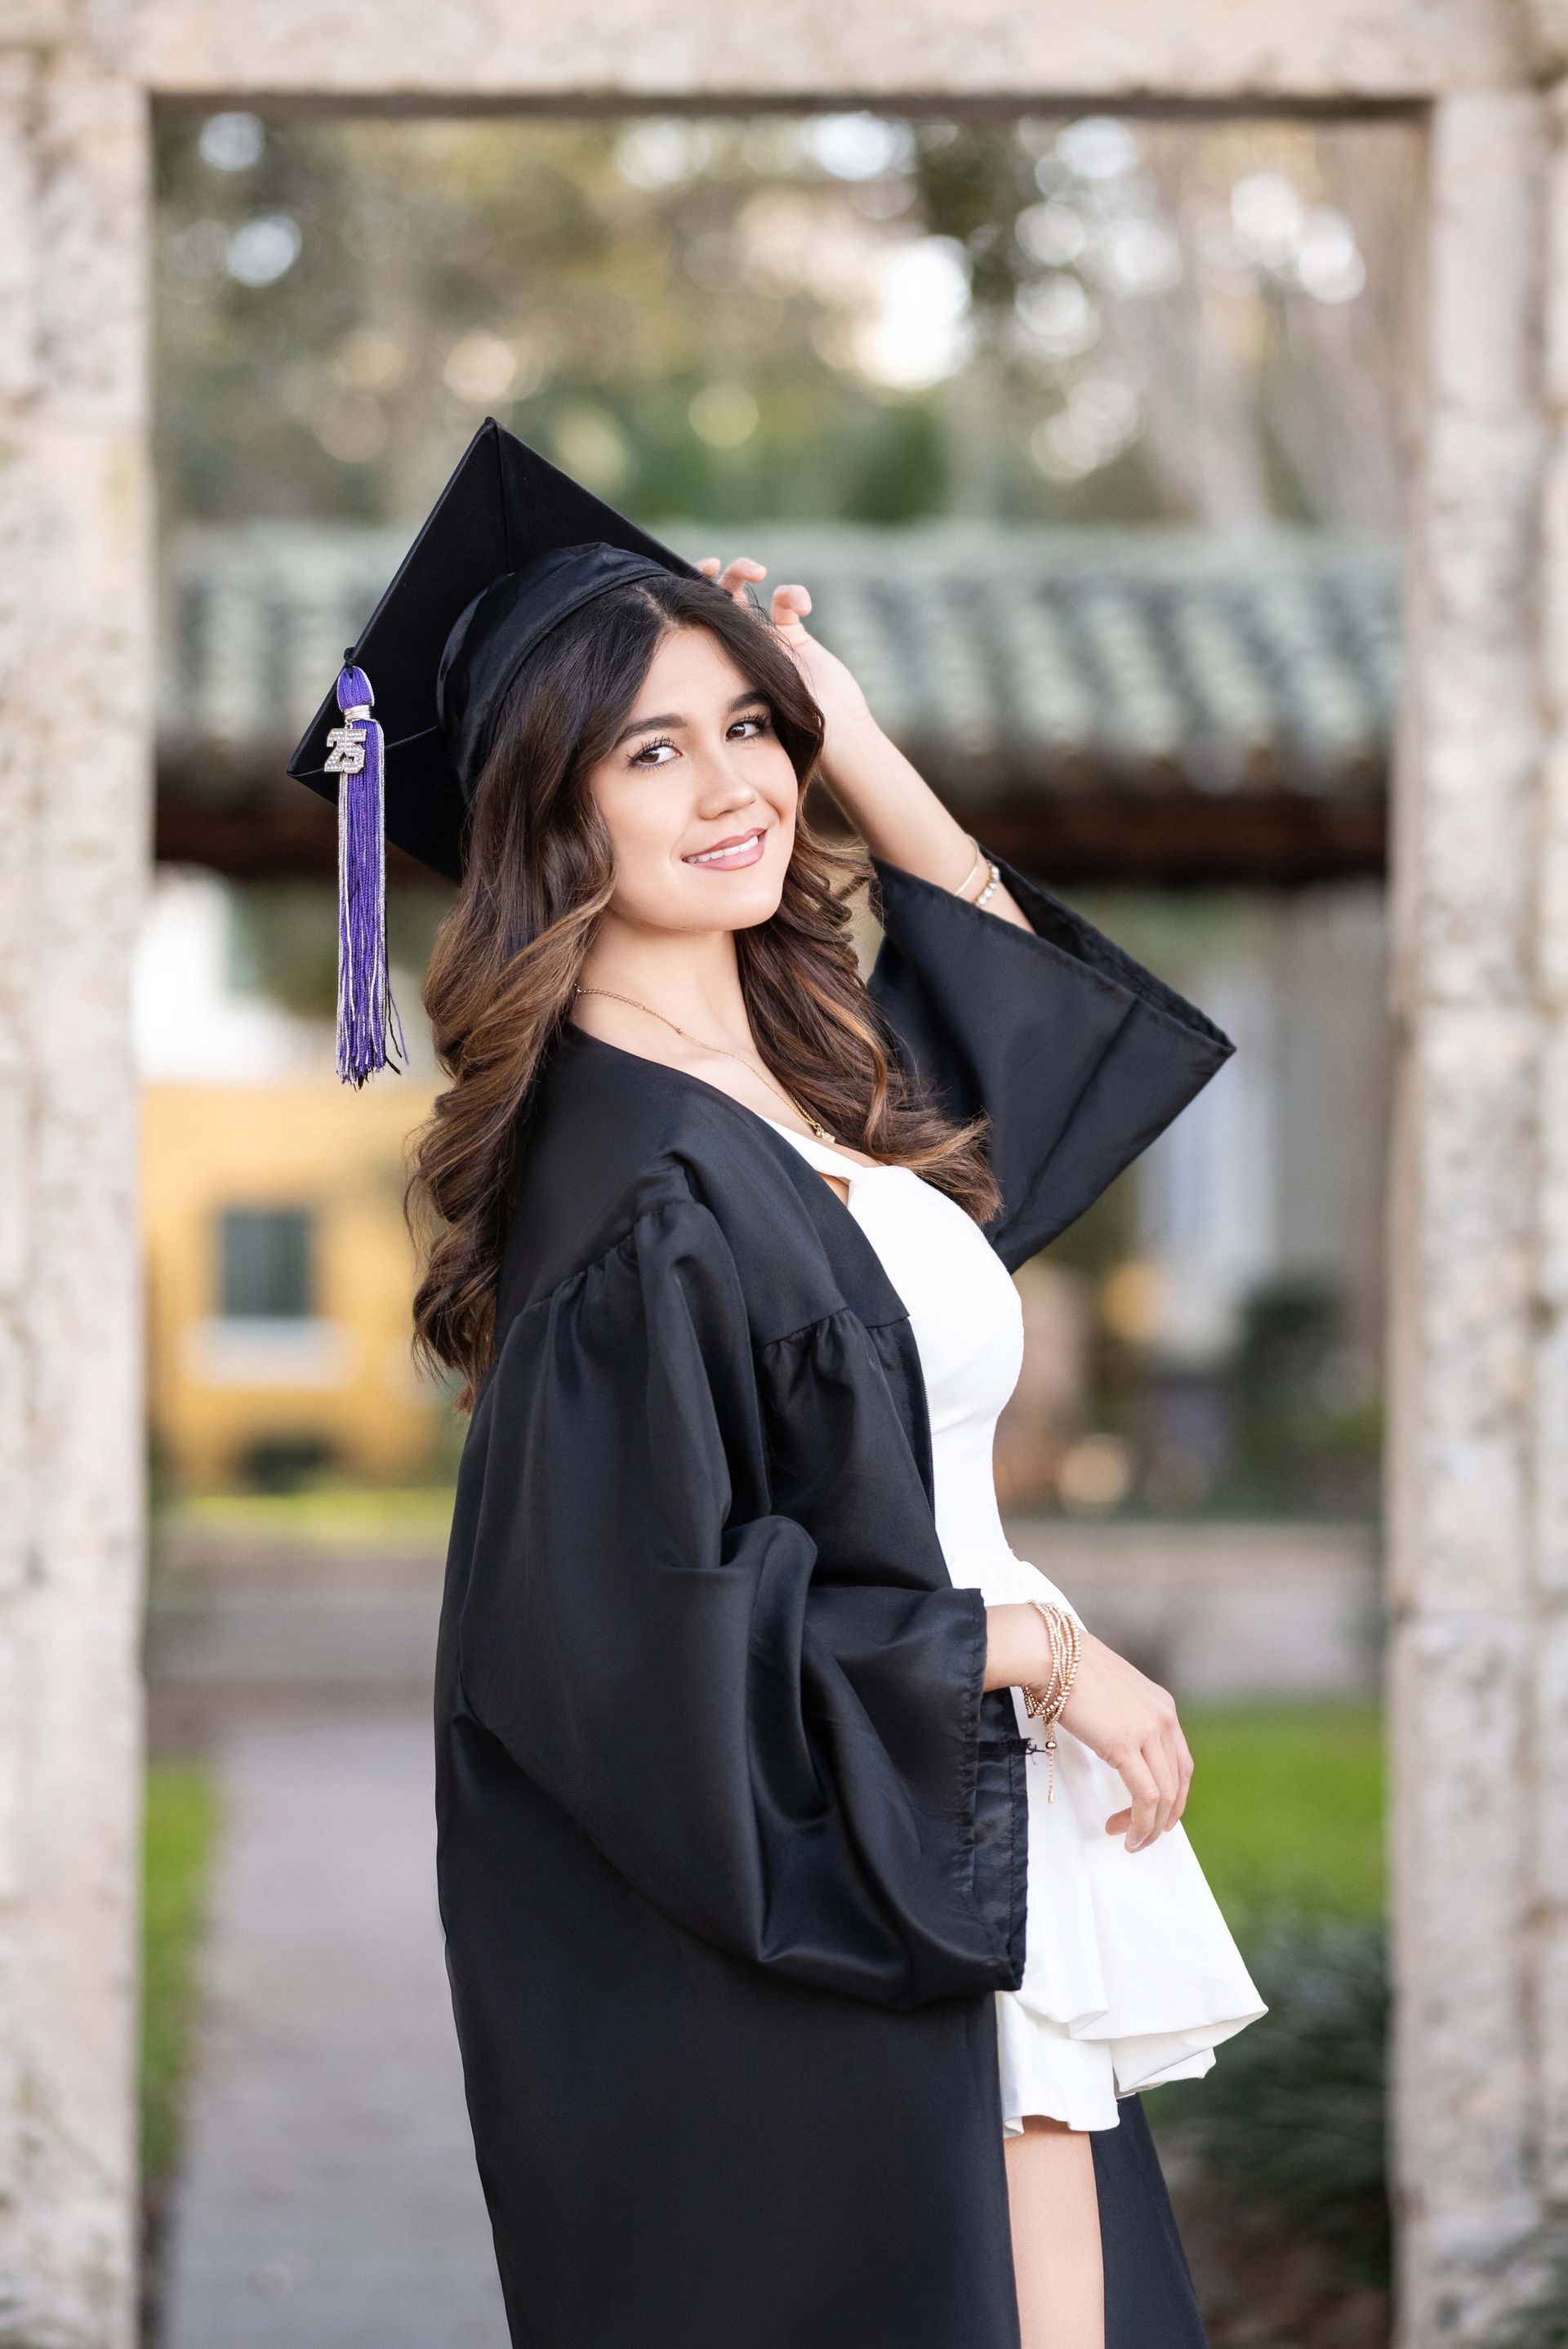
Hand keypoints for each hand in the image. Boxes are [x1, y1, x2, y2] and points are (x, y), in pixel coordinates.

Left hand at [696, 554, 872, 763]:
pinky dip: (793, 593)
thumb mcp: (741, 702)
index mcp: (714, 658)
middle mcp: (734, 645)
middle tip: (717, 566)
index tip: (696, 573)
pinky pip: (786, 599)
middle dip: (713, 573)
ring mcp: (762, 636)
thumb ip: (712, 681)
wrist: (833, 731)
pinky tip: (803, 607)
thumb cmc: (786, 727)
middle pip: (715, 597)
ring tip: (758, 572)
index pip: (693, 620)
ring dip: (746, 571)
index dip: (688, 590)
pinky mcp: (792, 633)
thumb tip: (675, 664)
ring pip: (747, 589)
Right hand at [1057, 1630, 1193, 1853]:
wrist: (1051, 1653)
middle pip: (1178, 1783)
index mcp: (1162, 1707)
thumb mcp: (1110, 1694)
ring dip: (1149, 1825)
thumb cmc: (1069, 1670)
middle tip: (1141, 1835)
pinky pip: (1145, 1796)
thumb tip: (1116, 1746)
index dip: (1171, 1795)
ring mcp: (1147, 1731)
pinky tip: (1125, 1832)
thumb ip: (1123, 1719)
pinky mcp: (1125, 1745)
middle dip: (1162, 1817)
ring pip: (1165, 1795)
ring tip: (1131, 1840)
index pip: (1181, 1763)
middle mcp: (1163, 1719)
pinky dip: (1140, 1822)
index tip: (1152, 1813)